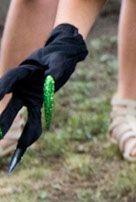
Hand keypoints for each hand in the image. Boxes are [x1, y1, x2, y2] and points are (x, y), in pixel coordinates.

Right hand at [0, 24, 87, 172]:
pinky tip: (24, 146)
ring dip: (8, 125)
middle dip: (2, 114)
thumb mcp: (60, 58)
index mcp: (25, 70)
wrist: (64, 55)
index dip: (2, 87)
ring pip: (16, 111)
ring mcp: (27, 94)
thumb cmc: (59, 54)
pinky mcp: (36, 101)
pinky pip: (32, 117)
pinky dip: (30, 130)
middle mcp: (22, 85)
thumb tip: (51, 79)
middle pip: (9, 100)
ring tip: (2, 138)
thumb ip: (56, 67)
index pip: (11, 78)